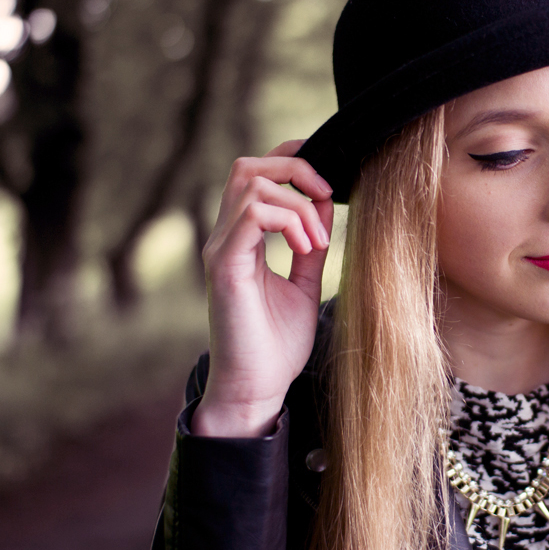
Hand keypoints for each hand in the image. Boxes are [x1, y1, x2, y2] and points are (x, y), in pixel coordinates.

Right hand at [192, 140, 333, 437]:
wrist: (257, 389)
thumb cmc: (276, 345)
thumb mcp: (305, 284)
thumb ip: (311, 245)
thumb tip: (324, 205)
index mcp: (242, 240)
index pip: (256, 175)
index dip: (291, 161)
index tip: (328, 183)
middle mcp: (226, 238)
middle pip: (248, 166)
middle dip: (295, 167)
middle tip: (327, 196)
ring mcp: (221, 250)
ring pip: (251, 184)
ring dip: (297, 204)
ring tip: (318, 241)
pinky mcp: (224, 267)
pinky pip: (251, 215)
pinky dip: (288, 221)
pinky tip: (307, 248)